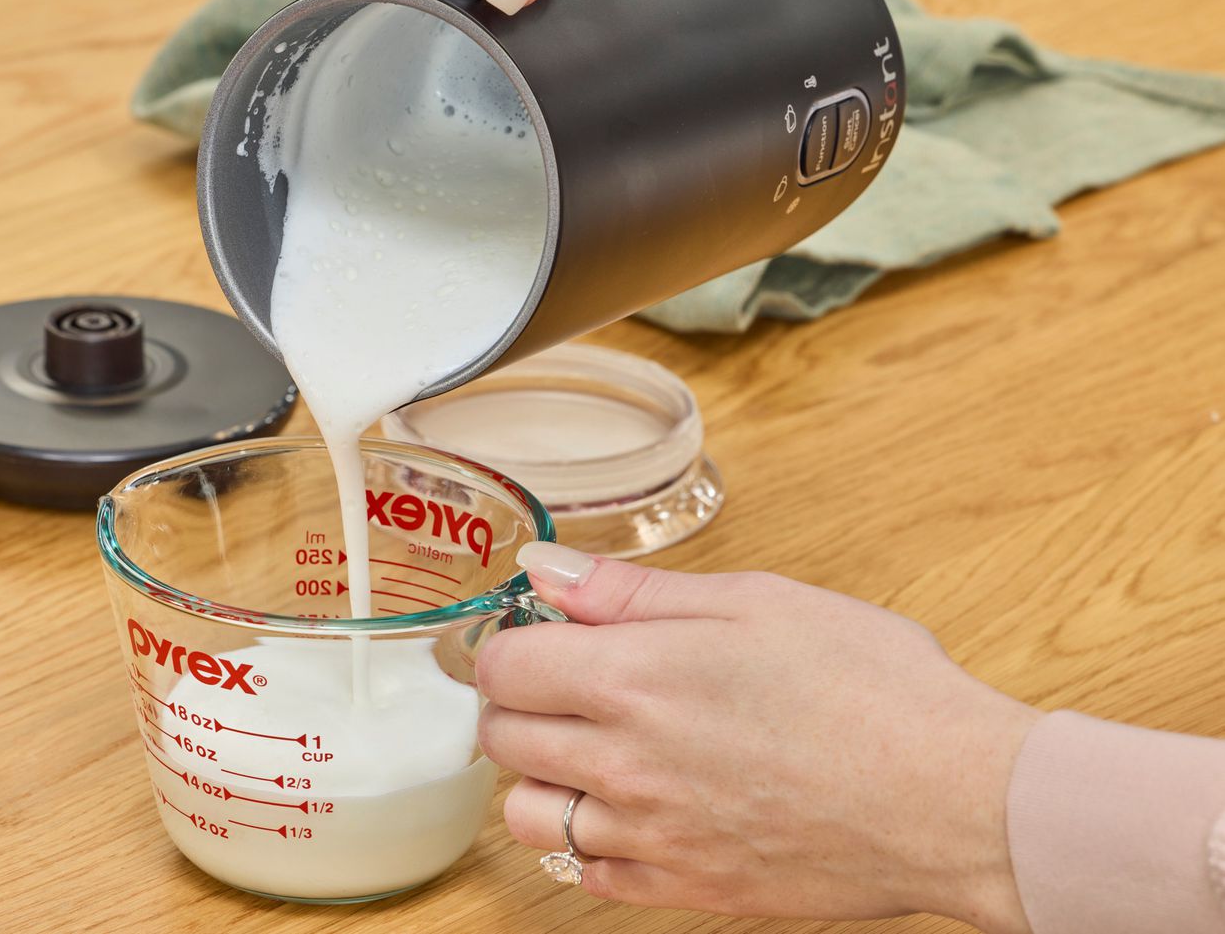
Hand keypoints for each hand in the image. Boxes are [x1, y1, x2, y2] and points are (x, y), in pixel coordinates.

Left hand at [476, 542, 1040, 931]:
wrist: (955, 801)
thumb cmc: (872, 688)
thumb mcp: (755, 601)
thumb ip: (633, 591)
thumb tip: (546, 570)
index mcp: (635, 678)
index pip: (503, 665)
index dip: (512, 641)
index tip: (543, 635)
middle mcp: (625, 763)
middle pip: (503, 737)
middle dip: (519, 701)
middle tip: (569, 683)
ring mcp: (650, 836)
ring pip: (528, 816)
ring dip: (543, 776)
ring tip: (595, 748)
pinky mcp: (686, 889)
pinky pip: (587, 876)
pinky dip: (590, 842)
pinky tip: (636, 807)